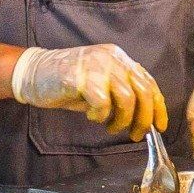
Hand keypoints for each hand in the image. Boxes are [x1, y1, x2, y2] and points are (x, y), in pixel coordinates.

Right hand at [11, 44, 166, 140]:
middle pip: (143, 91)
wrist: (34, 74)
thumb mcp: (101, 86)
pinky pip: (102, 103)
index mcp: (120, 58)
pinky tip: (92, 116)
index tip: (159, 127)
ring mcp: (96, 65)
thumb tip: (144, 119)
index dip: (158, 107)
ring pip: (126, 98)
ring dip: (121, 119)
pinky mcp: (81, 76)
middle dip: (143, 118)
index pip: (149, 83)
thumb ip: (122, 95)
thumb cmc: (69, 85)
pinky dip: (100, 115)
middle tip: (136, 134)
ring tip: (110, 126)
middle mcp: (112, 58)